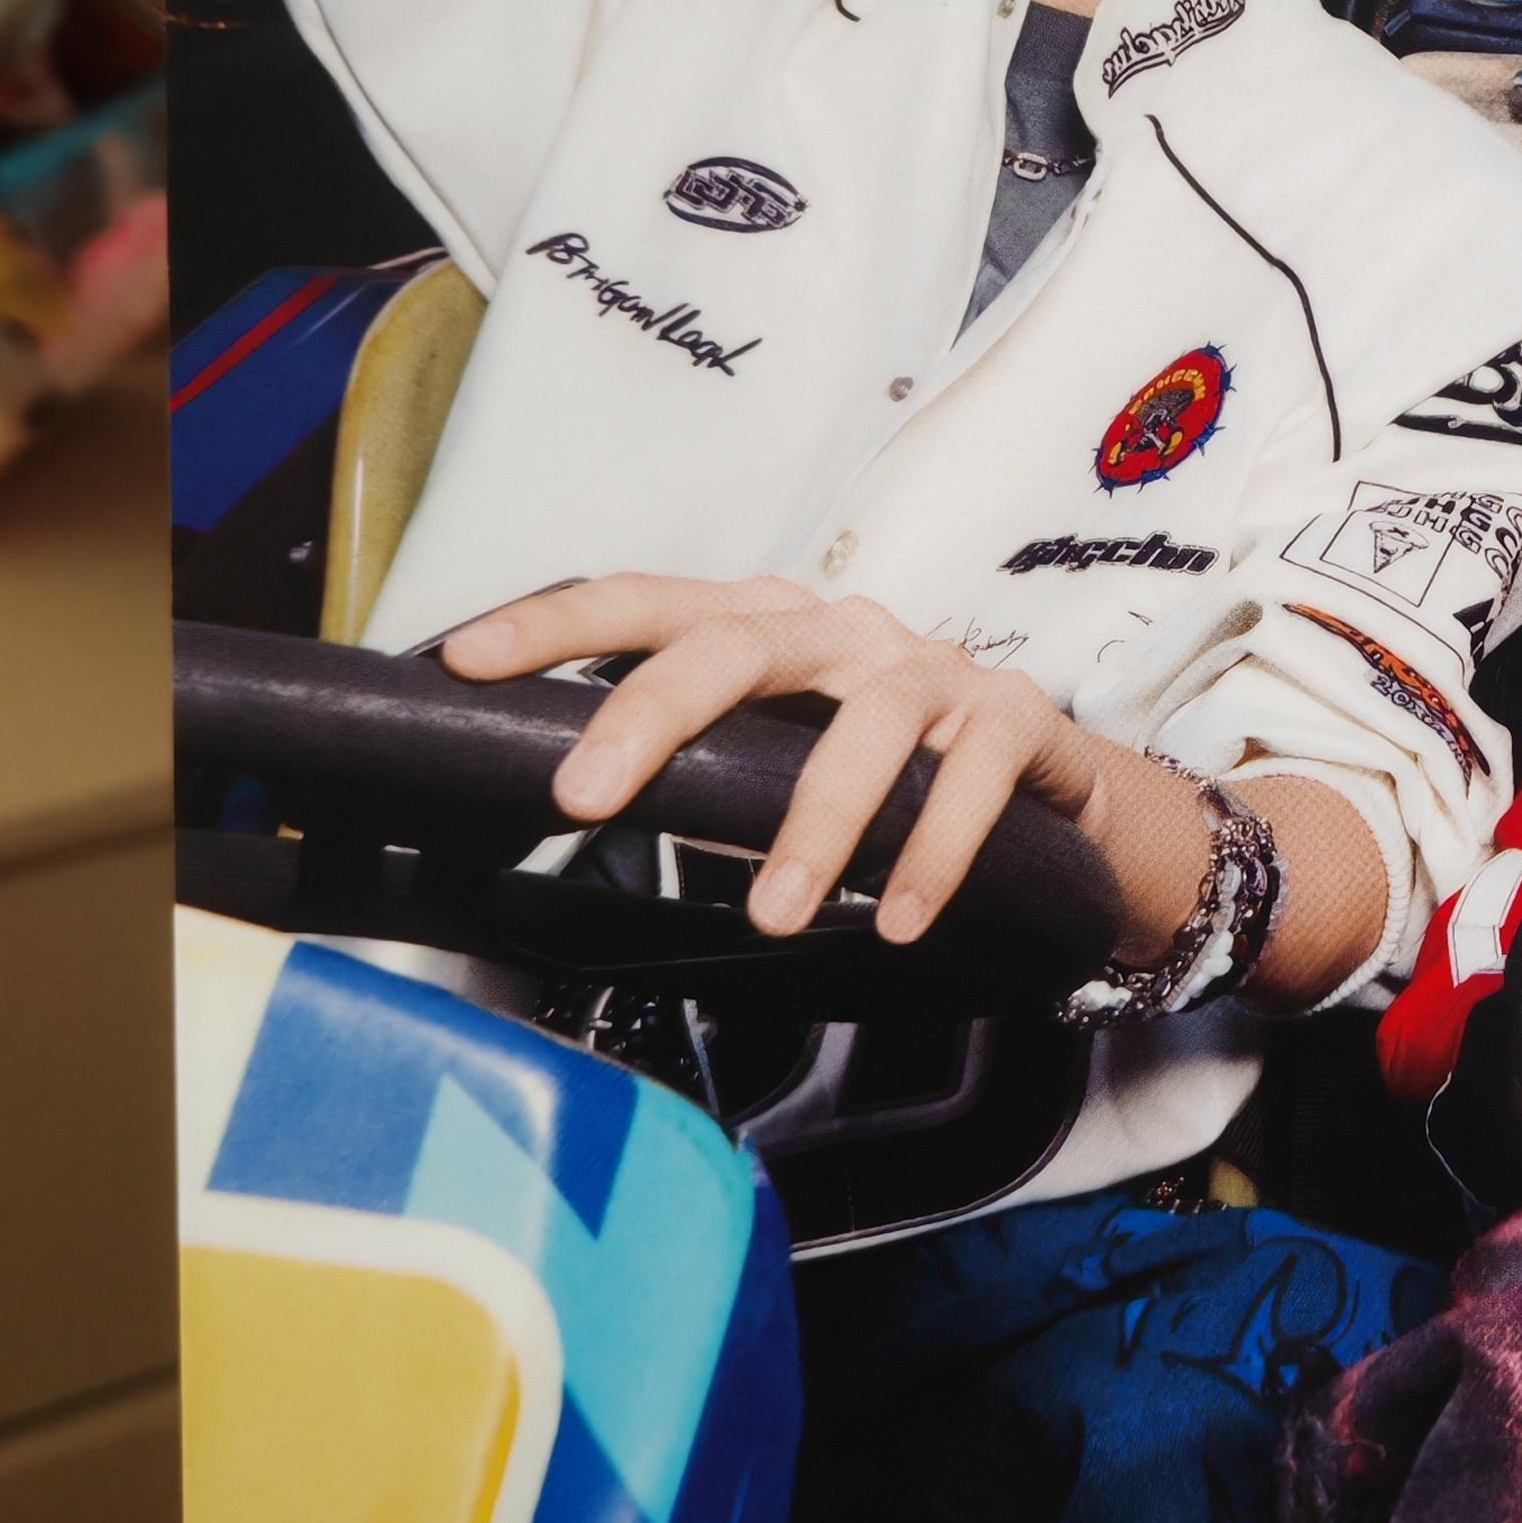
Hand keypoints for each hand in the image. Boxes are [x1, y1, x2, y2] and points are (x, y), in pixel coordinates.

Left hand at [442, 573, 1088, 943]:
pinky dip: (933, 853)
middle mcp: (843, 632)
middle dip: (653, 714)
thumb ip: (703, 772)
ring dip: (815, 827)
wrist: (1054, 793)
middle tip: (585, 798)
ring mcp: (932, 670)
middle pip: (737, 643)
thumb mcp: (785, 759)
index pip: (650, 603)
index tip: (467, 663)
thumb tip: (578, 809)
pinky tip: (898, 919)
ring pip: (865, 724)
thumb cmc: (894, 776)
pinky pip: (971, 777)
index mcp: (770, 629)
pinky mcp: (1013, 718)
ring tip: (778, 915)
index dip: (556, 624)